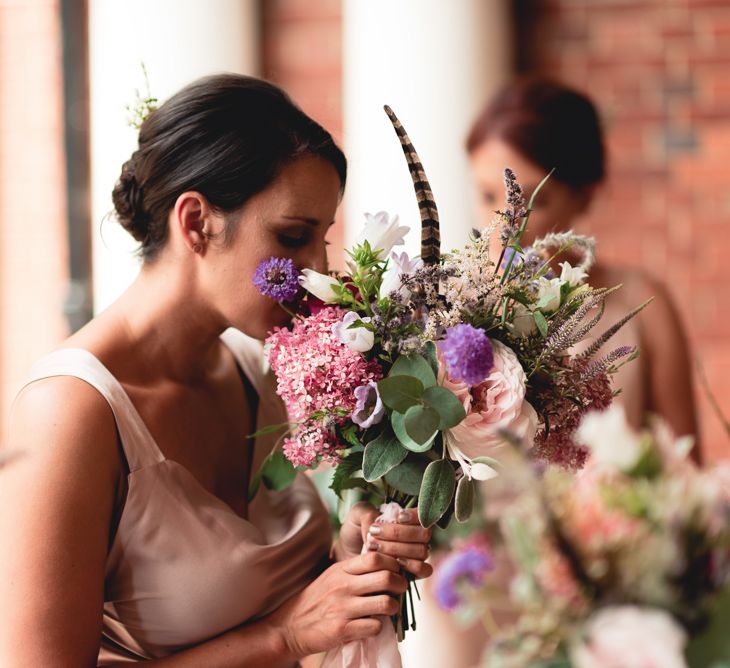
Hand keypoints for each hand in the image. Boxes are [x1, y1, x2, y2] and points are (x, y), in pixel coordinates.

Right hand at [268, 552, 406, 658]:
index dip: (393, 563)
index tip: (397, 570)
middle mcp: (343, 586)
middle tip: (400, 590)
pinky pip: (375, 627)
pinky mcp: (342, 630)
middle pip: (386, 578)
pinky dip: (379, 627)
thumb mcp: (332, 576)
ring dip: (393, 607)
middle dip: (400, 584)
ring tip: (388, 609)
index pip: (376, 558)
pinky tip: (372, 625)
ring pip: (386, 603)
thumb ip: (355, 570)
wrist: (290, 626)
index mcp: (341, 569)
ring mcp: (343, 608)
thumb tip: (386, 565)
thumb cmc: (316, 600)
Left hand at [335, 502, 432, 579]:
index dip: (414, 516)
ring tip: (374, 548)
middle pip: (423, 533)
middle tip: (373, 534)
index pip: (423, 514)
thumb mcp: (356, 515)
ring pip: (422, 550)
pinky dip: (412, 565)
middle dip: (398, 533)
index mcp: (406, 519)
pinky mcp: (413, 573)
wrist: (346, 557)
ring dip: (398, 548)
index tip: (398, 517)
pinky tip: (395, 563)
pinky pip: (424, 569)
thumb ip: (368, 513)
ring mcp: (415, 556)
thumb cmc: (354, 533)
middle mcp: (415, 537)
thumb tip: (379, 526)